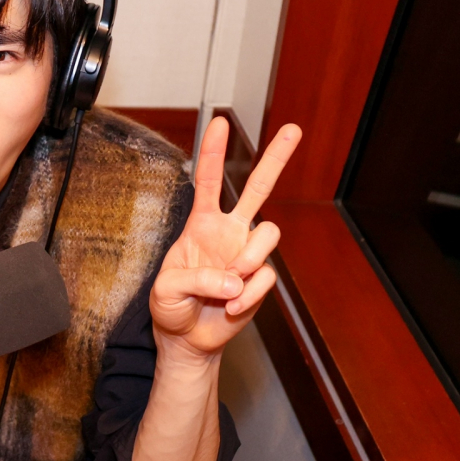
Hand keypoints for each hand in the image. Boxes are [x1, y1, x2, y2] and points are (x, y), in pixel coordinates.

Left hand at [150, 117, 300, 363]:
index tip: (219, 122)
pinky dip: (247, 296)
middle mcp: (229, 232)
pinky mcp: (260, 280)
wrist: (187, 338)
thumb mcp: (166, 289)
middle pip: (259, 188)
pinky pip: (265, 277)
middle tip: (293, 129)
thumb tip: (234, 279)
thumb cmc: (171, 307)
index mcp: (200, 225)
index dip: (213, 152)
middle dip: (276, 158)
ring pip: (268, 235)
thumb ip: (196, 279)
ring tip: (228, 285)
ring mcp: (247, 254)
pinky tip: (231, 306)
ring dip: (248, 260)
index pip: (207, 181)